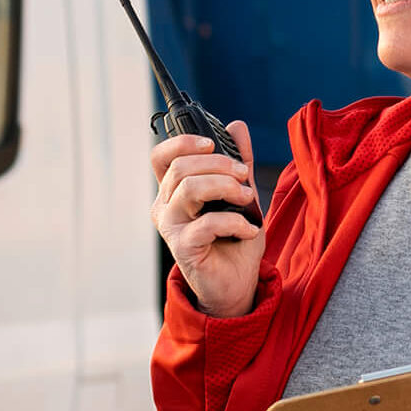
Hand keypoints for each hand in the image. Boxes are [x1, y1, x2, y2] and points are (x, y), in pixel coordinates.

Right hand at [150, 122, 265, 318]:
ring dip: (227, 187)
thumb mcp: (242, 195)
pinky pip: (208, 222)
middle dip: (220, 164)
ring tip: (248, 199)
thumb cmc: (234, 240)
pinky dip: (235, 222)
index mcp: (173, 191)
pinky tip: (249, 230)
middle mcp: (166, 206)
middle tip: (244, 176)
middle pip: (181, 167)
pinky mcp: (183, 247)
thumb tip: (236, 127)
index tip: (212, 144)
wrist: (237, 283)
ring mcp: (172, 227)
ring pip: (190, 188)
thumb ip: (239, 162)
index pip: (161, 157)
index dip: (182, 142)